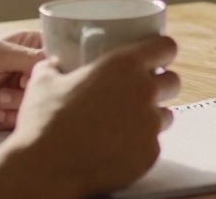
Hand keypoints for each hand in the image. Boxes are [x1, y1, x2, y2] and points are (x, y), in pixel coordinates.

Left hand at [0, 31, 45, 132]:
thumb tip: (55, 63)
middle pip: (53, 80)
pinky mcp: (16, 114)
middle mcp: (30, 69)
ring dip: (21, 102)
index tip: (37, 70)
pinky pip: (28, 118)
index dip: (52, 64)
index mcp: (29, 46)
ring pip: (42, 101)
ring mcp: (24, 92)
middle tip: (17, 84)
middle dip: (34, 86)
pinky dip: (13, 117)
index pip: (58, 51)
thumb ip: (27, 55)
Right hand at [2, 36, 180, 196]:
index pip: (166, 47)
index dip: (161, 52)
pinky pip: (152, 145)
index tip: (155, 58)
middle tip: (136, 94)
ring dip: (151, 117)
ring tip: (125, 125)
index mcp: (124, 65)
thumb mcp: (44, 81)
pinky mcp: (150, 154)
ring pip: (165, 115)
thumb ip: (54, 66)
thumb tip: (52, 63)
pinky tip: (117, 149)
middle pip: (172, 81)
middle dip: (160, 85)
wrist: (45, 168)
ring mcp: (150, 125)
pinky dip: (139, 146)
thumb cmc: (44, 121)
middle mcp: (144, 91)